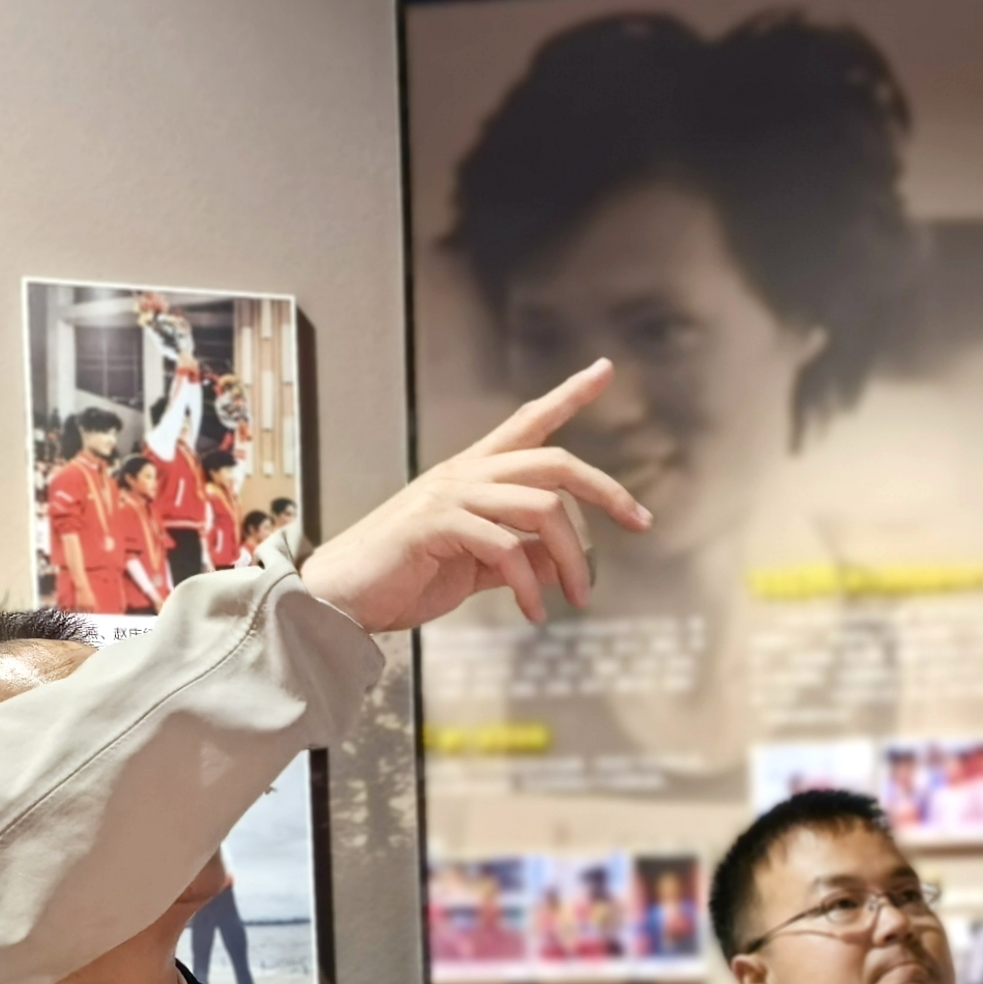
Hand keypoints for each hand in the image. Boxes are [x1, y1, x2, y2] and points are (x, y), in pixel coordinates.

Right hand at [298, 363, 650, 632]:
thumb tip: (557, 565)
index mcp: (473, 475)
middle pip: (554, 462)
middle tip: (642, 523)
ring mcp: (449, 496)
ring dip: (573, 558)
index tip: (605, 369)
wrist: (341, 597)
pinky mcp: (436, 525)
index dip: (569, 395)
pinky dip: (530, 587)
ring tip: (579, 597)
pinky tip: (535, 614)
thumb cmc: (402, 578)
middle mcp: (465, 474)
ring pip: (542, 508)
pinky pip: (506, 550)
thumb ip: (515, 559)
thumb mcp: (473, 568)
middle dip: (607, 489)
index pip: (528, 422)